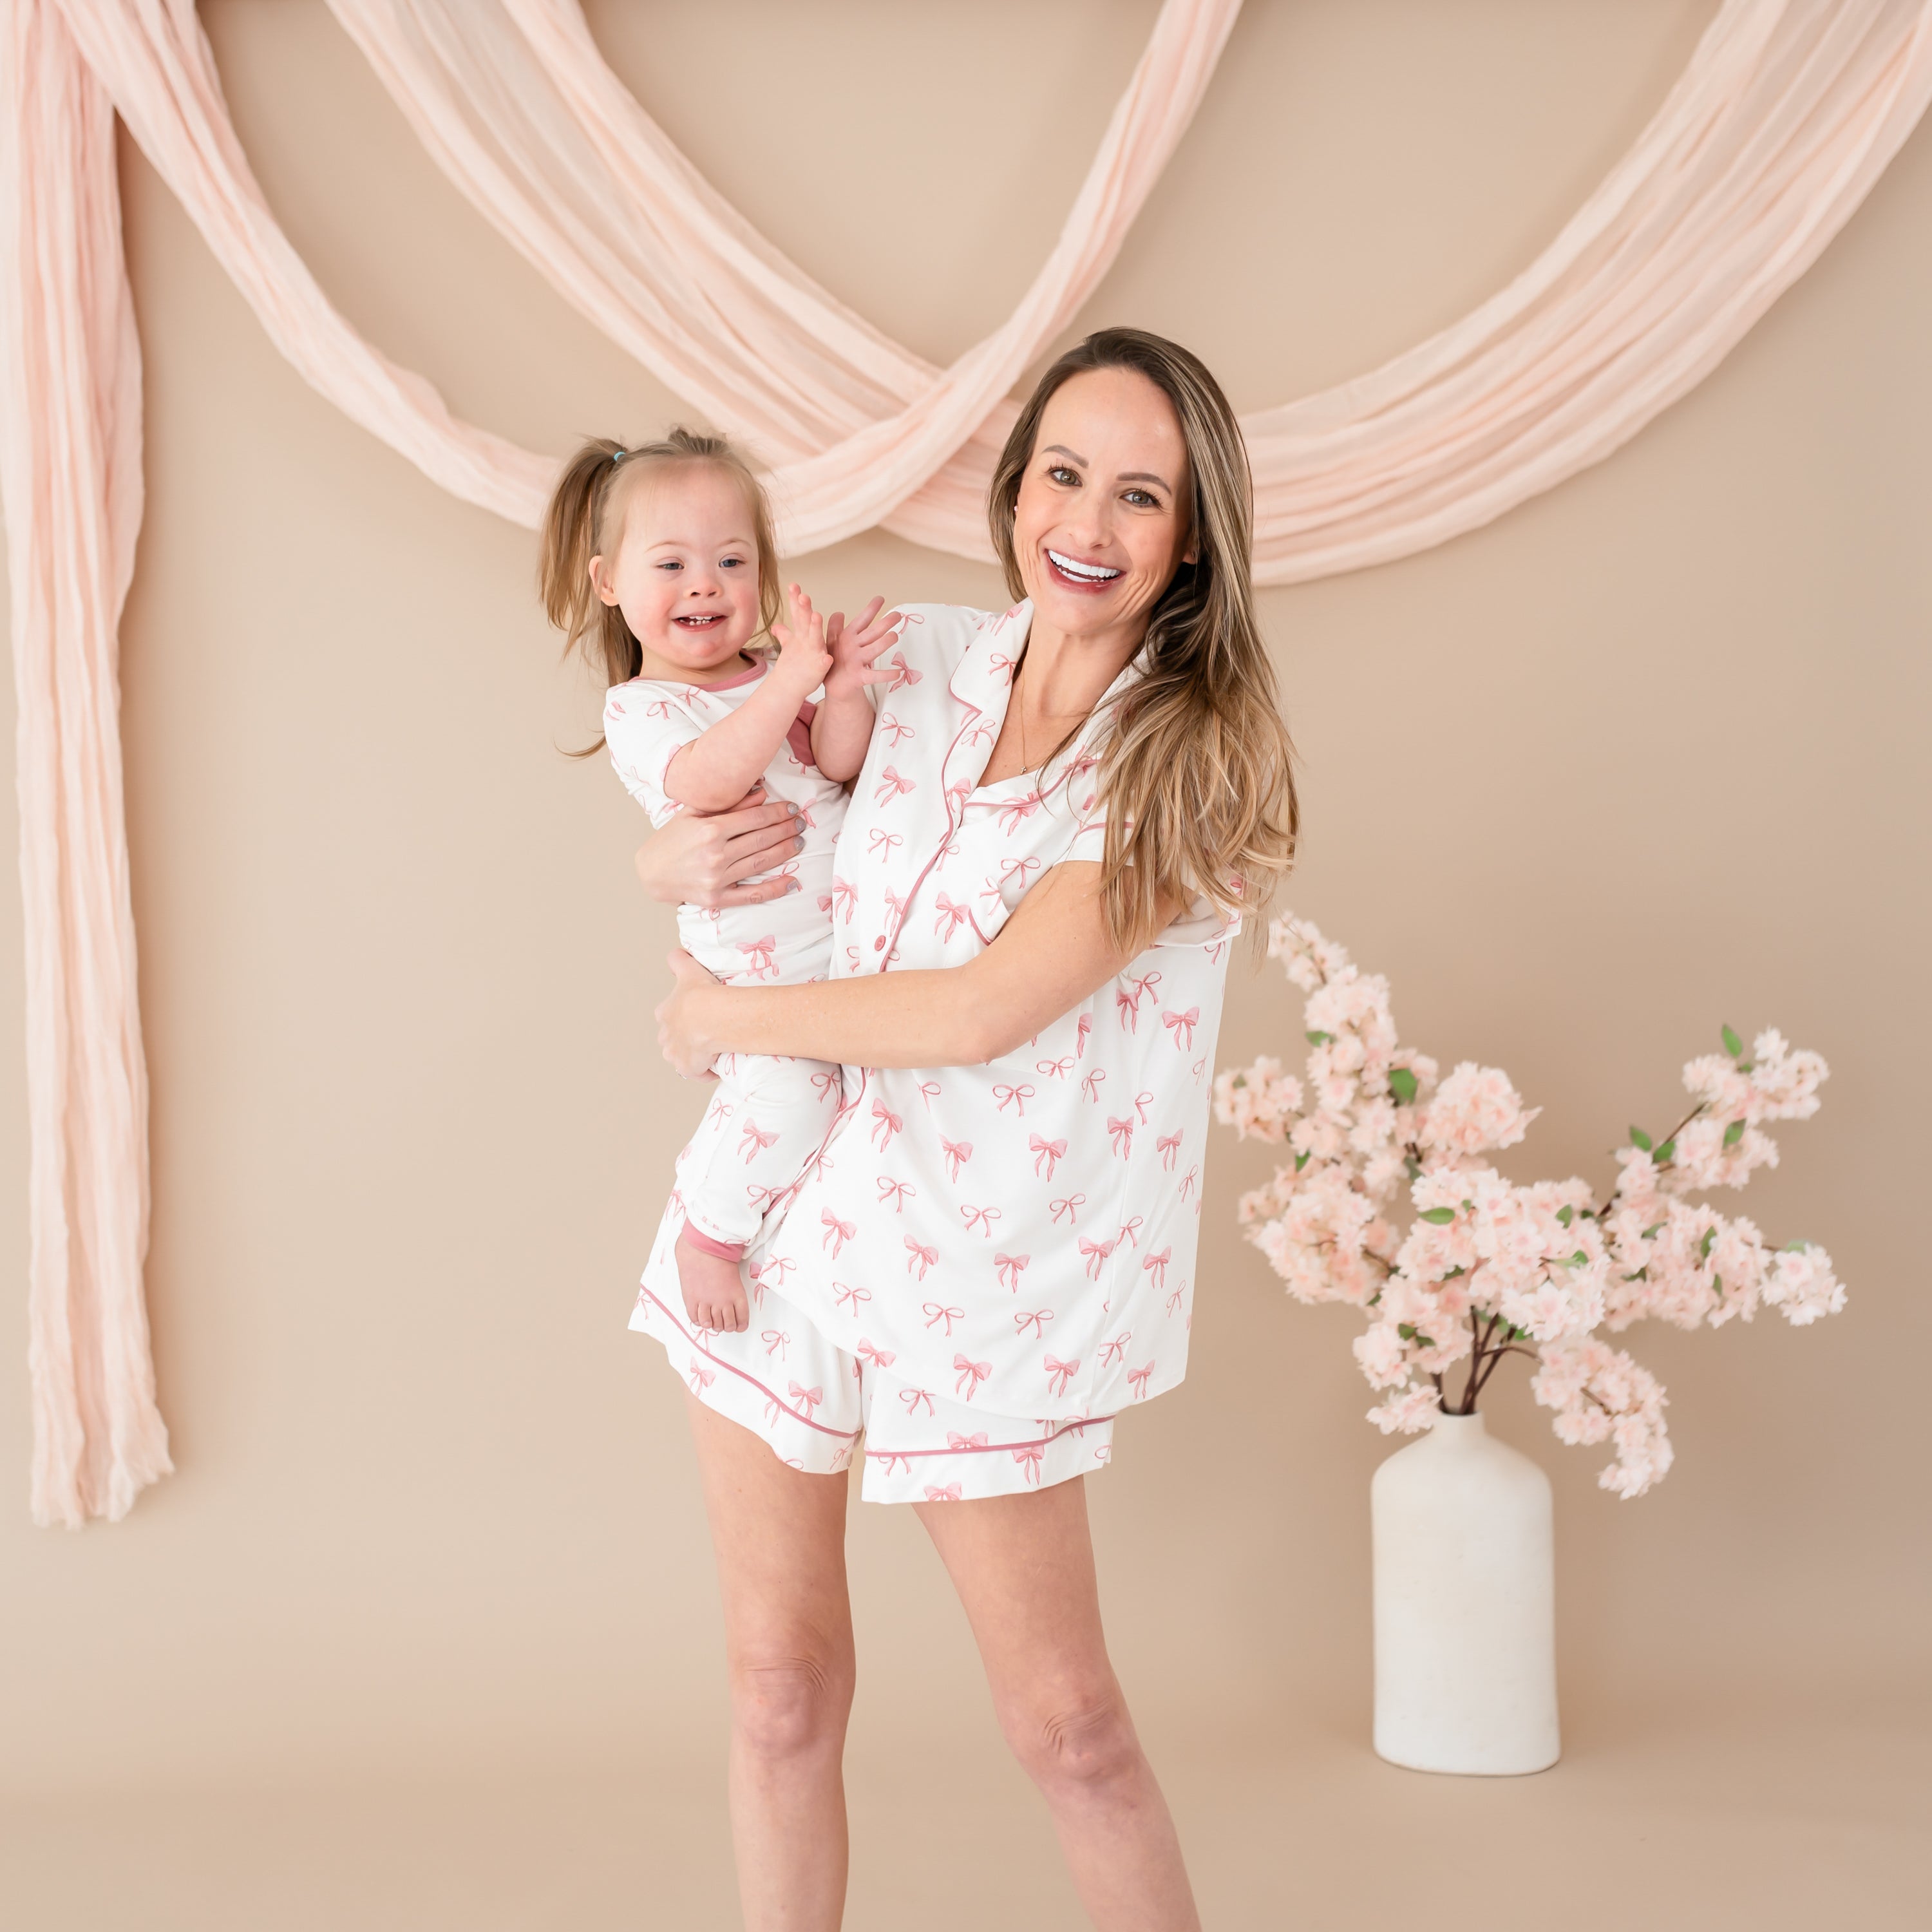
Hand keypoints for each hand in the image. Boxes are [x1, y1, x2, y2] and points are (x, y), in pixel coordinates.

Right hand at [633, 786, 803, 906]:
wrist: (650, 872)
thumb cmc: (672, 838)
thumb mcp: (693, 813)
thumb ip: (728, 803)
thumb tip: (761, 793)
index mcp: (710, 829)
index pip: (754, 819)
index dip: (777, 812)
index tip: (792, 809)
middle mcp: (715, 853)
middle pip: (762, 839)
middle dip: (786, 829)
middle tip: (802, 823)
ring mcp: (717, 877)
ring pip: (761, 863)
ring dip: (785, 852)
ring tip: (800, 843)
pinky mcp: (717, 898)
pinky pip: (752, 894)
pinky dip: (774, 889)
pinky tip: (792, 883)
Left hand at [656, 948, 725, 1077]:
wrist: (713, 1017)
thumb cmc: (703, 994)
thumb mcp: (689, 970)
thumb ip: (679, 961)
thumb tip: (676, 954)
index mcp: (664, 1014)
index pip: (668, 1017)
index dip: (683, 1017)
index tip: (697, 1017)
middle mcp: (665, 1036)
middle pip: (673, 1039)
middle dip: (685, 1039)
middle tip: (706, 1034)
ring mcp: (675, 1054)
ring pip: (681, 1057)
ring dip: (693, 1056)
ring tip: (711, 1051)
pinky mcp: (687, 1068)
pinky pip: (696, 1073)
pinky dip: (704, 1071)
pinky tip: (715, 1065)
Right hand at [769, 582, 834, 693]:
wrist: (788, 689)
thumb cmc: (791, 667)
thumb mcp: (789, 647)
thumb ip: (785, 634)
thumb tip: (776, 626)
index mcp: (800, 635)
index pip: (797, 614)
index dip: (795, 600)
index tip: (794, 585)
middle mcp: (805, 642)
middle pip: (805, 623)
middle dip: (804, 609)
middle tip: (803, 596)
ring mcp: (812, 655)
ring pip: (814, 639)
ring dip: (815, 628)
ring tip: (817, 616)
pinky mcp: (819, 669)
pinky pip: (823, 664)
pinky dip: (824, 661)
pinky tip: (828, 657)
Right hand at [823, 595, 904, 696]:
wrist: (833, 687)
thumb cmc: (835, 661)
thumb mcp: (831, 642)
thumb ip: (835, 627)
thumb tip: (839, 612)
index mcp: (847, 637)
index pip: (861, 620)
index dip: (870, 609)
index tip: (880, 598)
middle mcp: (852, 647)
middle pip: (871, 633)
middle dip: (885, 623)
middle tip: (897, 615)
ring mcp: (856, 662)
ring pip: (874, 650)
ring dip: (885, 642)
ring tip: (895, 636)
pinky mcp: (859, 677)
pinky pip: (875, 676)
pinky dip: (886, 675)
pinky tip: (898, 672)